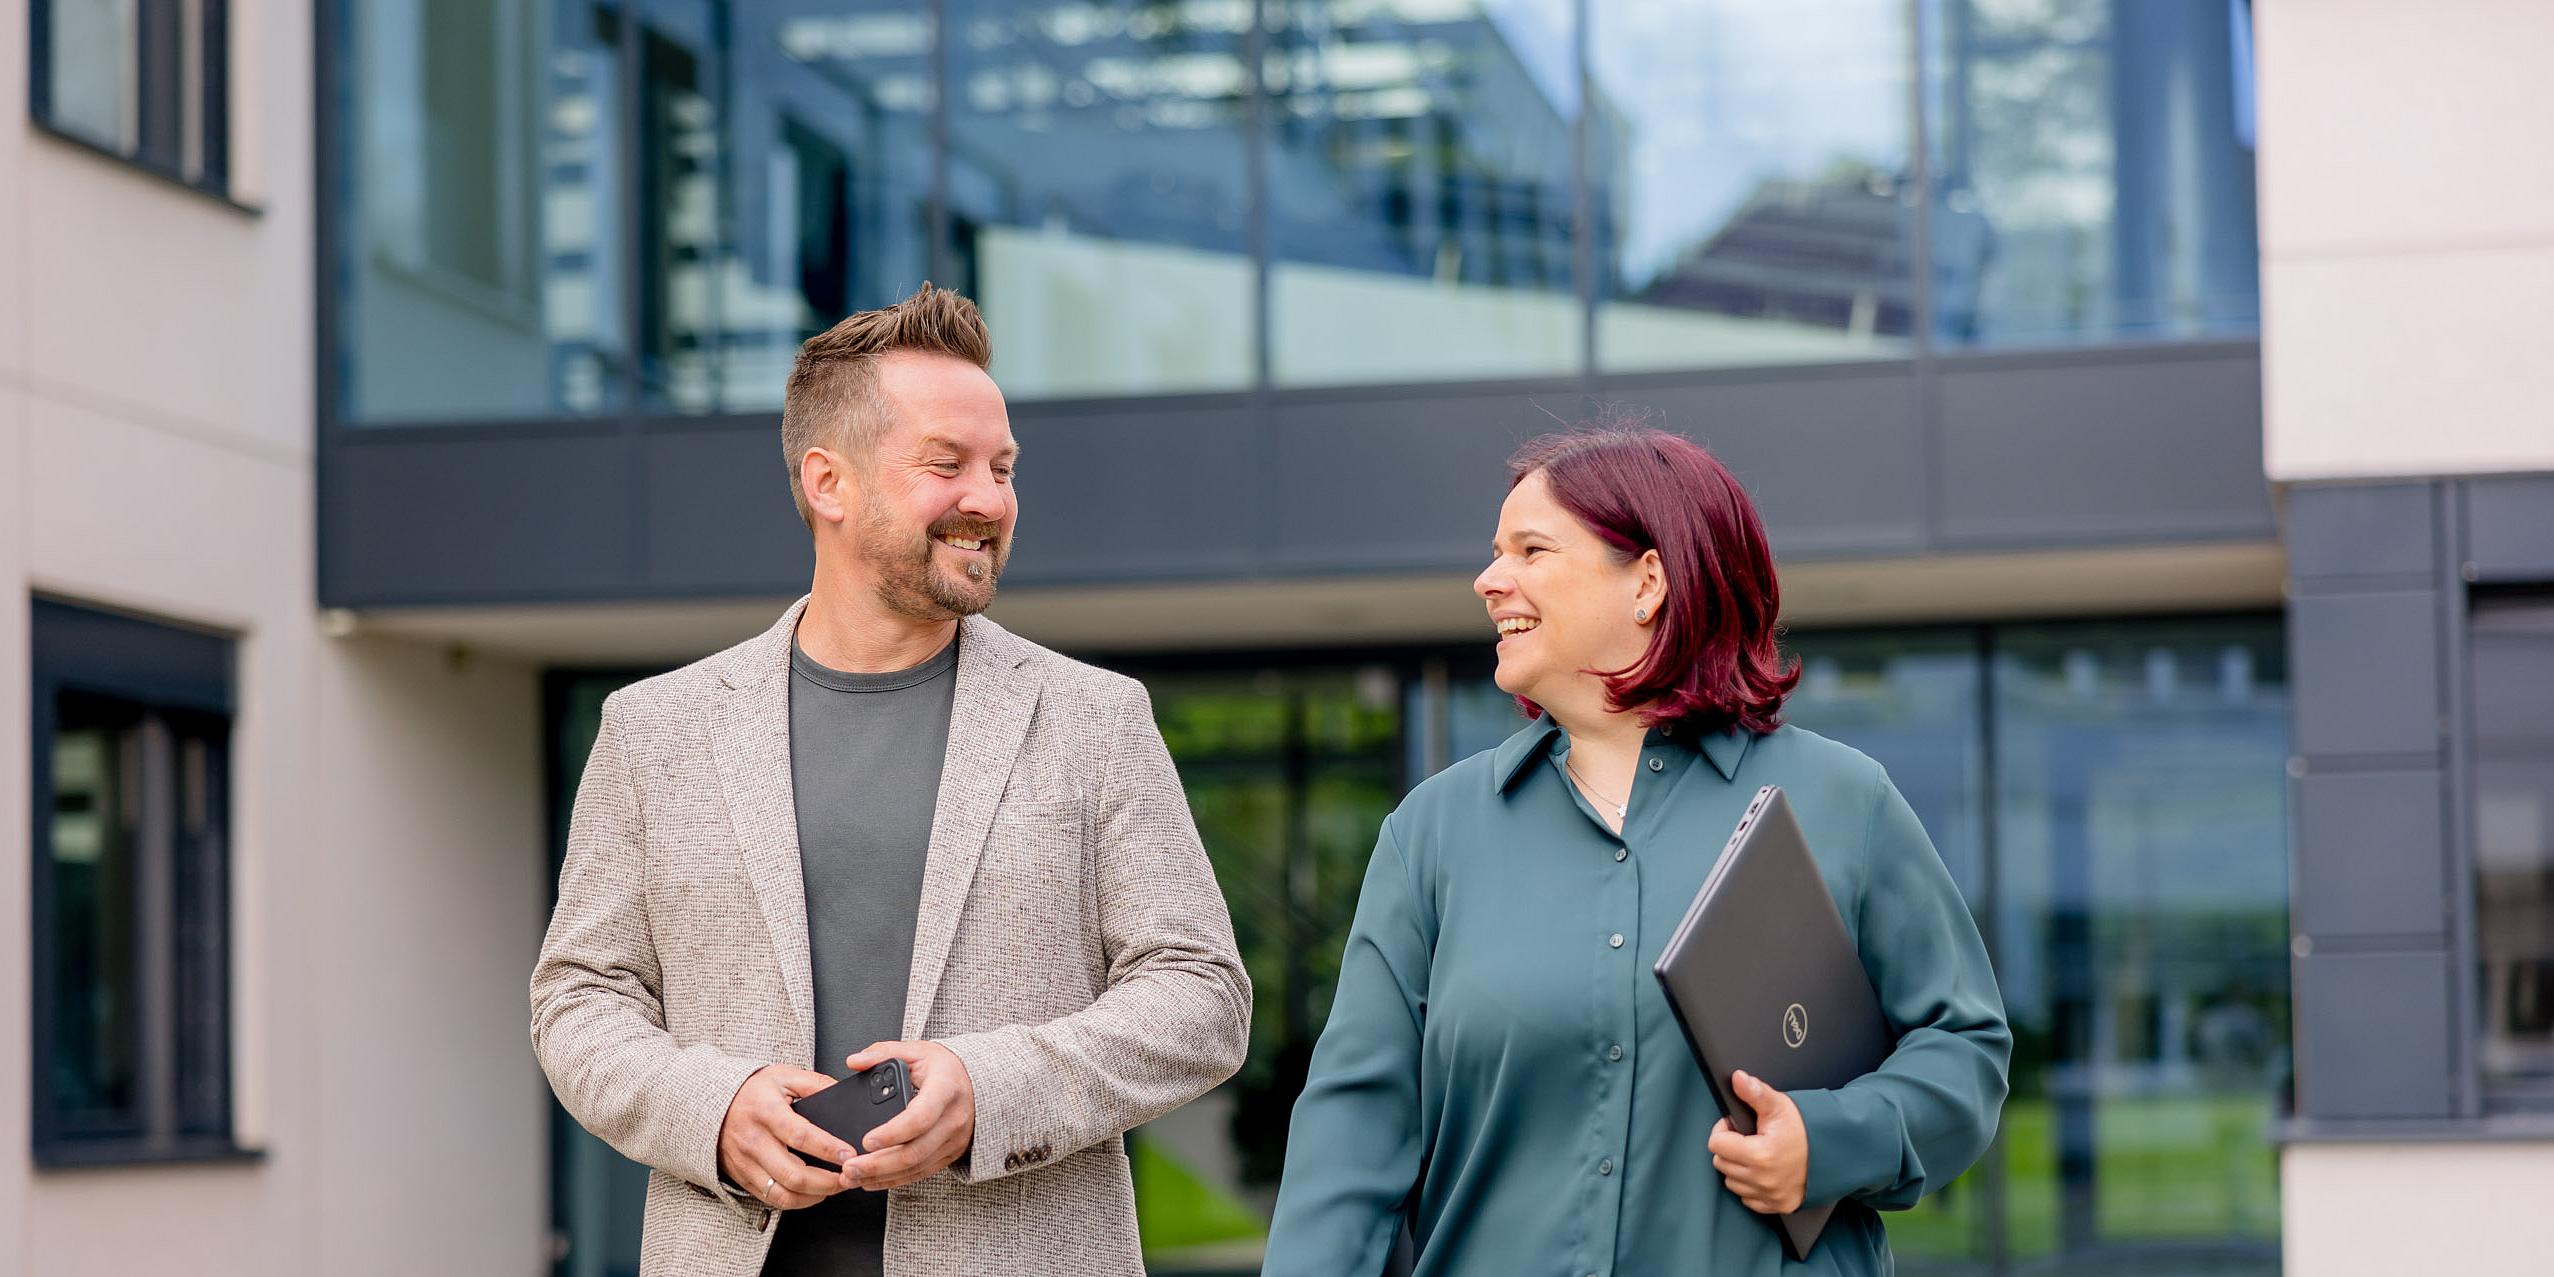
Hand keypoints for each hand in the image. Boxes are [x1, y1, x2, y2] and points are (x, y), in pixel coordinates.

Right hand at [718, 1065, 860, 1209]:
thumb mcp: (784, 1076)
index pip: (800, 1136)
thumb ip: (815, 1083)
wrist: (711, 1106)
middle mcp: (754, 1141)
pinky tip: (814, 1192)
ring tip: (835, 1187)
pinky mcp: (743, 1178)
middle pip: (793, 1174)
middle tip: (849, 1177)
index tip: (849, 1154)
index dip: (828, 1148)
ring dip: (815, 1196)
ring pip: (783, 1194)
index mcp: (766, 1112)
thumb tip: (842, 1095)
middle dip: (827, 1182)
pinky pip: (772, 1200)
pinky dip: (798, 1201)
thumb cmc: (751, 1091)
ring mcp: (747, 1164)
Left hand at [836, 1040, 977, 1190]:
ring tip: (853, 1177)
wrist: (976, 1083)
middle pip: (915, 1151)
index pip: (920, 1117)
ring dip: (882, 1176)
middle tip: (850, 1167)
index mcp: (945, 1089)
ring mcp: (953, 1140)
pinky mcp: (950, 1154)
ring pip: (916, 1167)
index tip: (867, 1140)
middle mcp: (953, 1119)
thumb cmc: (944, 1068)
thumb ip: (882, 1052)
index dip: (893, 1133)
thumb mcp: (916, 1051)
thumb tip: (854, 1061)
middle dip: (878, 1164)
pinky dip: (894, 1180)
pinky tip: (871, 1181)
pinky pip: (920, 1173)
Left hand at [1708, 1069, 1808, 1214]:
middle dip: (1730, 1148)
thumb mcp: (1780, 1106)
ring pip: (1732, 1182)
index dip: (1723, 1130)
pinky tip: (1763, 1172)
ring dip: (1738, 1168)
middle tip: (1748, 1139)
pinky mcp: (1777, 1205)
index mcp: (1760, 1154)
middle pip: (1721, 1163)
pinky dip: (1751, 1186)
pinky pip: (1748, 1199)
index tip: (1736, 1127)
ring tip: (1756, 1155)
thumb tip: (1737, 1078)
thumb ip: (1755, 1092)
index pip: (1716, 1144)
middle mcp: (1763, 1180)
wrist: (1835, 1150)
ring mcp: (1770, 1195)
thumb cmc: (1807, 1129)